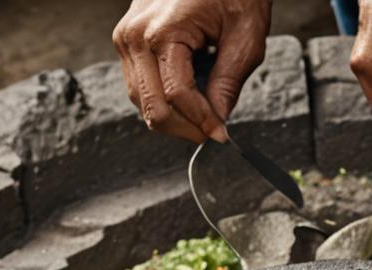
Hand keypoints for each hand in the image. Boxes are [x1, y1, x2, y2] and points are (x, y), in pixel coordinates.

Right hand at [113, 0, 270, 142]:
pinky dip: (165, 100)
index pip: (177, 96)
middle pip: (153, 108)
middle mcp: (135, 37)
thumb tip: (219, 122)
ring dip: (175, 117)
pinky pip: (141, 87)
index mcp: (163, 31)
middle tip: (214, 132)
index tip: (223, 136)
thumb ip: (229, 82)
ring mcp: (126, 40)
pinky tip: (191, 93)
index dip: (202, 122)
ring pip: (143, 103)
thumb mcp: (245, 35)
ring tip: (206, 109)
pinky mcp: (127, 43)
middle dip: (186, 128)